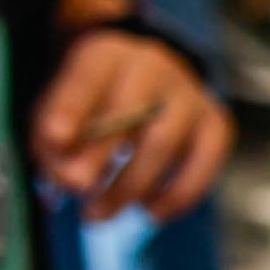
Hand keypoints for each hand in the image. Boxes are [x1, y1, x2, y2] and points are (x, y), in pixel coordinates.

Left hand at [28, 30, 232, 223]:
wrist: (138, 86)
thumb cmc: (88, 106)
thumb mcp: (55, 115)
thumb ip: (54, 146)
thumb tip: (69, 180)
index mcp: (105, 55)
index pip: (88, 77)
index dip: (71, 108)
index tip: (55, 138)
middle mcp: (151, 66)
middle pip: (131, 109)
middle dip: (101, 154)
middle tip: (77, 189)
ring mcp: (188, 92)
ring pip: (164, 142)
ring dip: (130, 186)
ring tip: (97, 213)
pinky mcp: (215, 121)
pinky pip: (205, 159)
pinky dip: (179, 193)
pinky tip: (150, 213)